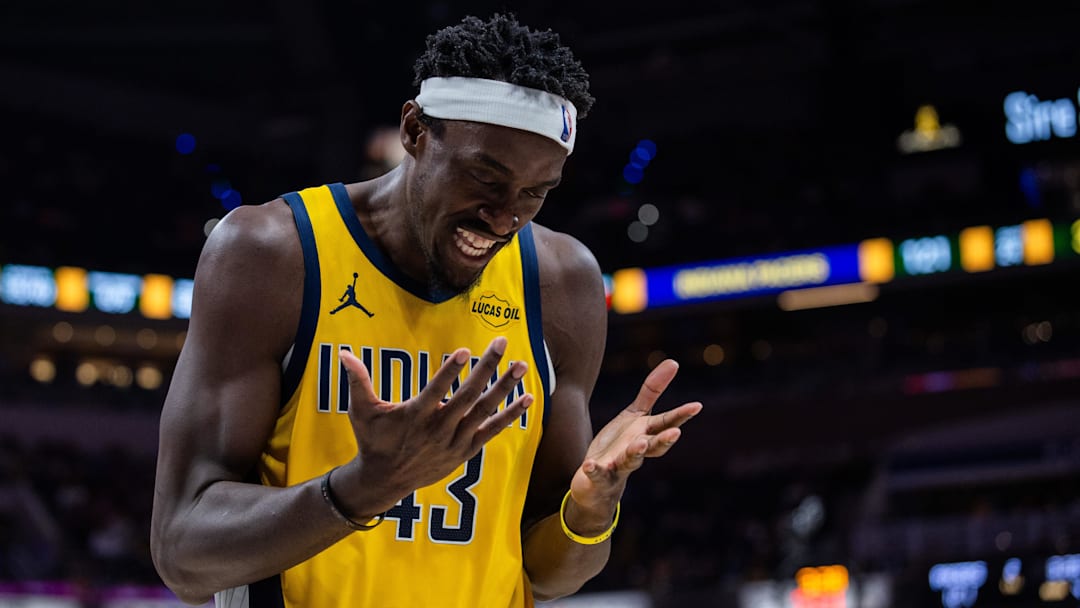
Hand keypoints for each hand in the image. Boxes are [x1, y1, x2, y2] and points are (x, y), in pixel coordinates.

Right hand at [334, 337, 531, 517]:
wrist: (385, 480)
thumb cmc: (373, 440)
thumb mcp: (361, 411)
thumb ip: (357, 381)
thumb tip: (344, 353)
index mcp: (414, 416)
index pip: (435, 391)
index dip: (448, 372)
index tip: (463, 351)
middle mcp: (438, 429)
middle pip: (466, 396)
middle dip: (485, 368)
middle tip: (501, 342)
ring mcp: (455, 441)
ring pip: (484, 411)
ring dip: (504, 388)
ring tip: (521, 366)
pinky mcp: (465, 451)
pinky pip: (492, 431)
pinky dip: (510, 416)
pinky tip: (528, 399)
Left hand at [566, 359, 700, 533]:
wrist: (599, 482)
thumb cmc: (621, 444)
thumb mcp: (635, 415)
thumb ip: (652, 391)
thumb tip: (674, 362)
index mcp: (645, 434)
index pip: (666, 423)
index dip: (681, 415)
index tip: (697, 406)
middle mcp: (636, 450)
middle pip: (653, 446)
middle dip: (664, 440)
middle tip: (676, 433)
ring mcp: (619, 465)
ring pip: (630, 461)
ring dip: (634, 453)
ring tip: (638, 445)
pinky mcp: (600, 476)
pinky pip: (597, 474)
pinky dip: (594, 471)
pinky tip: (589, 466)